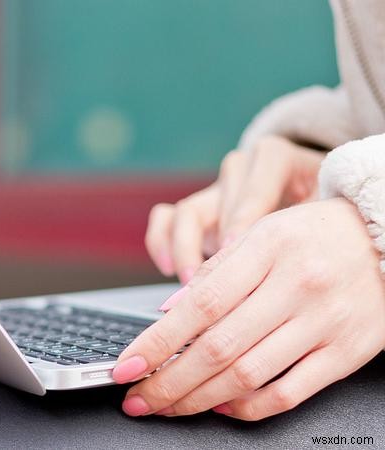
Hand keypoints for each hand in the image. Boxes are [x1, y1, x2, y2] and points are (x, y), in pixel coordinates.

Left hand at [114, 198, 384, 420]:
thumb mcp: (264, 232)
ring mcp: (324, 323)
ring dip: (198, 399)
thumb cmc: (317, 234)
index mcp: (268, 249)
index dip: (156, 342)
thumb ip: (217, 270)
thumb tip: (168, 312)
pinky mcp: (346, 353)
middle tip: (138, 398)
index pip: (199, 305)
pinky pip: (289, 393)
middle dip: (168, 381)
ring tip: (168, 406)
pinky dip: (248, 407)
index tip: (126, 365)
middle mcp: (297, 286)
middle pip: (218, 347)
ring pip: (248, 375)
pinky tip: (221, 407)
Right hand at [146, 136, 324, 282]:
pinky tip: (169, 268)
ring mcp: (213, 190)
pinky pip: (164, 217)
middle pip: (218, 199)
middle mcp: (240, 170)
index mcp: (276, 158)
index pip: (256, 182)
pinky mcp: (195, 209)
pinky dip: (161, 242)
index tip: (236, 249)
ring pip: (185, 209)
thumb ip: (313, 226)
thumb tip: (298, 258)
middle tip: (222, 275)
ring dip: (184, 247)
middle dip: (217, 239)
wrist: (315, 206)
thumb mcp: (329, 211)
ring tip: (191, 280)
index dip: (243, 217)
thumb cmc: (328, 214)